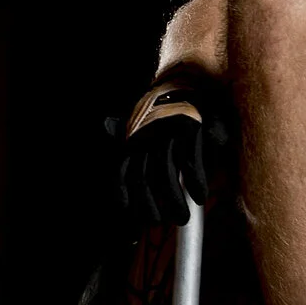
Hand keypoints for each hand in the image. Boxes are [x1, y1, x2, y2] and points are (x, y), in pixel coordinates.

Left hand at [113, 78, 232, 229]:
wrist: (194, 82)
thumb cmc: (168, 108)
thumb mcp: (147, 119)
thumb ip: (126, 128)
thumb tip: (105, 123)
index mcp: (135, 139)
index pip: (124, 175)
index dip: (128, 200)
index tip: (138, 220)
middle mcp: (148, 137)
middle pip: (143, 180)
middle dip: (151, 208)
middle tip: (164, 223)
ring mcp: (168, 134)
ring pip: (164, 176)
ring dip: (174, 202)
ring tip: (183, 217)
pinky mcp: (191, 131)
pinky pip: (190, 163)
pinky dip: (196, 183)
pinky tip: (199, 196)